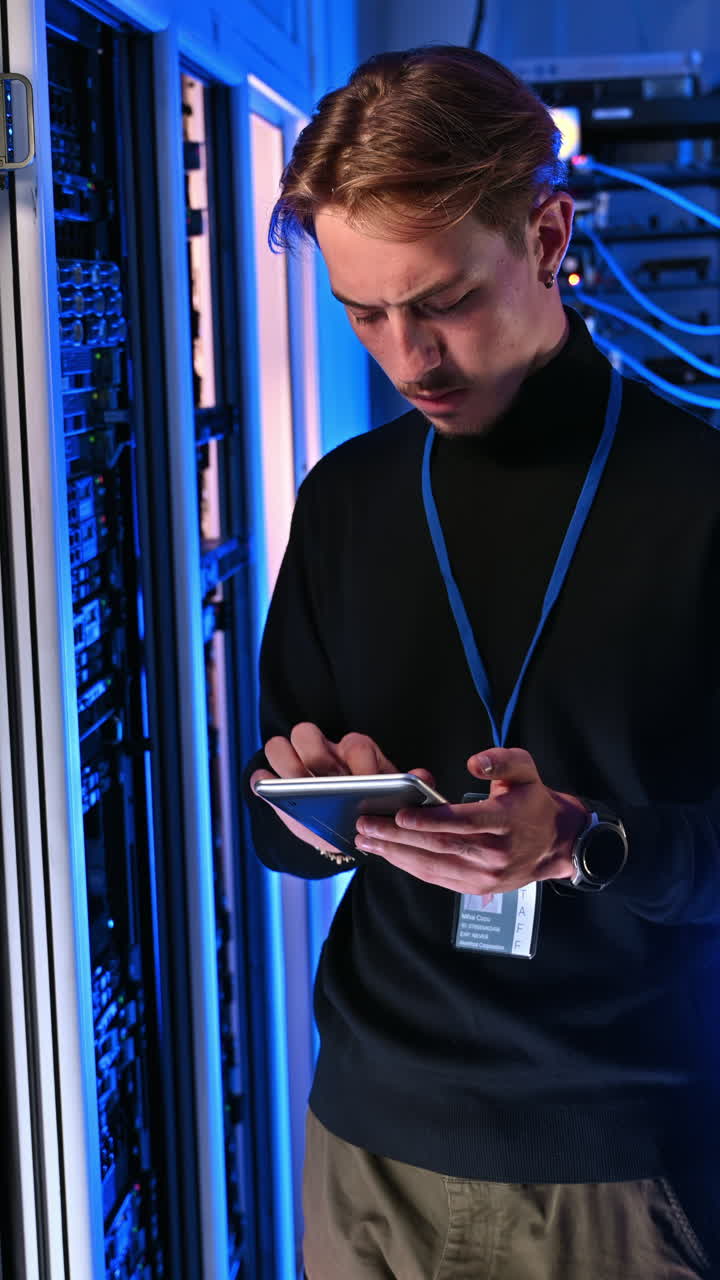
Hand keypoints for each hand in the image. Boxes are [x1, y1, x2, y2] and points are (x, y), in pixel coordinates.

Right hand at [250, 721, 433, 852]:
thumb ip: (408, 788)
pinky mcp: (274, 787)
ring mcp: (296, 767)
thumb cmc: (370, 810)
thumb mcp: (392, 801)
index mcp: (355, 755)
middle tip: (322, 780)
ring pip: (279, 745)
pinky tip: (268, 792)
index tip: (361, 781)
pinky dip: (262, 781)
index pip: (354, 743)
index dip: (357, 760)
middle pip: (306, 733)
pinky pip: (259, 775)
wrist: (344, 833)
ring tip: (293, 786)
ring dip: (284, 763)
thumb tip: (423, 777)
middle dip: (313, 753)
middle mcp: (324, 753)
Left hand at [354, 746, 586, 893]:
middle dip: (398, 837)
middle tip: (366, 826)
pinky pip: (438, 878)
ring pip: (434, 865)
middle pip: (440, 845)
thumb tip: (474, 762)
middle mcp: (495, 852)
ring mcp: (485, 874)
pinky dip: (410, 867)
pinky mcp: (477, 887)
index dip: (428, 820)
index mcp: (506, 821)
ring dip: (396, 854)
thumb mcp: (526, 770)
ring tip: (367, 841)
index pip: (462, 822)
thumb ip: (501, 760)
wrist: (555, 844)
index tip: (398, 814)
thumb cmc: (533, 802)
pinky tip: (390, 855)